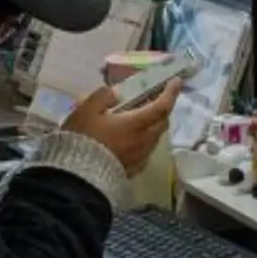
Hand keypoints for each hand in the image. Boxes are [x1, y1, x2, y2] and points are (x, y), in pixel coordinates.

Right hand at [65, 82, 180, 176]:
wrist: (79, 176)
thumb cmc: (84, 140)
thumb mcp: (86, 111)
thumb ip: (103, 97)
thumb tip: (117, 93)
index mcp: (136, 123)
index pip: (162, 106)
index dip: (171, 92)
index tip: (176, 81)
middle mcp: (144, 140)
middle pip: (163, 122)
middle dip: (163, 109)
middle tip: (156, 99)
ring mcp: (141, 157)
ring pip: (155, 137)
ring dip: (154, 126)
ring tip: (141, 119)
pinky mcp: (134, 169)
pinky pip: (146, 151)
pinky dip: (145, 141)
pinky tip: (133, 140)